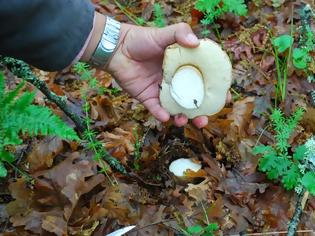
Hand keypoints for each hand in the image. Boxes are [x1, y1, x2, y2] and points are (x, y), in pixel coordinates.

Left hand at [107, 23, 226, 127]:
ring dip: (182, 118)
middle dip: (199, 113)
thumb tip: (197, 42)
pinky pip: (156, 109)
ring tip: (184, 121)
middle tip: (204, 120)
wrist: (117, 48)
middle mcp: (175, 82)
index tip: (223, 98)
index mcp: (183, 68)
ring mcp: (161, 91)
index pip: (203, 81)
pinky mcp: (147, 98)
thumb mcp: (163, 34)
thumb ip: (180, 33)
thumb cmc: (141, 39)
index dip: (214, 90)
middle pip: (191, 100)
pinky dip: (161, 115)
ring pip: (176, 109)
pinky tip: (166, 117)